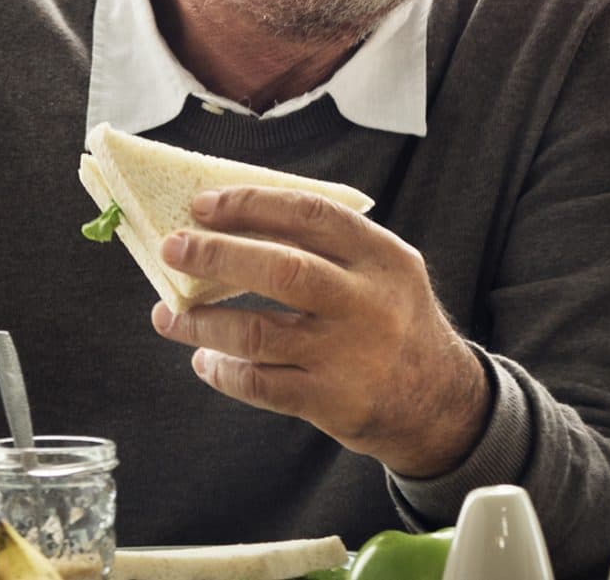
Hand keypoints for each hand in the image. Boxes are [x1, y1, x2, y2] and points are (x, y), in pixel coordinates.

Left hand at [153, 186, 488, 476]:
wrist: (440, 403)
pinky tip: (205, 360)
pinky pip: (260, 383)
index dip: (252, 205)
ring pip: (258, 333)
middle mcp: (369, 303)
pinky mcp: (332, 401)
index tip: (204, 204)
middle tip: (173, 248)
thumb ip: (329, 249)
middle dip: (217, 255)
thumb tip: (235, 225)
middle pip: (282, 269)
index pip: (312, 215)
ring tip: (169, 314)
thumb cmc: (394, 324)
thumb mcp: (384, 273)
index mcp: (383, 258)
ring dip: (202, 322)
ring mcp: (350, 355)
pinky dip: (223, 371)